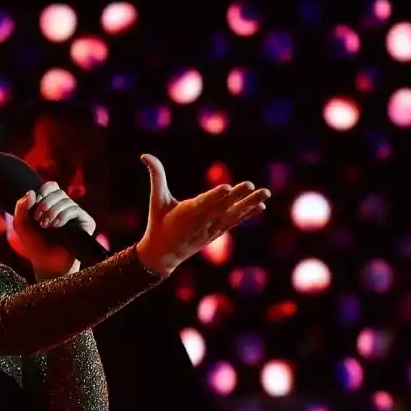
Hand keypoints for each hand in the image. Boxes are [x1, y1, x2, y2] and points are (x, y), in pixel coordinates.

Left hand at [13, 181, 96, 275]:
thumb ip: (21, 207)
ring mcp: (76, 215)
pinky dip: (63, 215)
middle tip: (38, 219)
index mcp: (52, 204)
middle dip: (45, 204)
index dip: (43, 191)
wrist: (47, 264)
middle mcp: (66, 207)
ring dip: (52, 211)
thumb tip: (32, 192)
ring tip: (46, 226)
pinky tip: (56, 226)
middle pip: (58, 191)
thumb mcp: (21, 225)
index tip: (34, 204)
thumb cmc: (35, 245)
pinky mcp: (86, 223)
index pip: (51, 186)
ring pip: (66, 200)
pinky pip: (75, 210)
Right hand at [135, 154, 269, 275]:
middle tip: (252, 185)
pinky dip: (247, 214)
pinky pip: (234, 222)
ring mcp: (211, 230)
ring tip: (266, 193)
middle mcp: (201, 223)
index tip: (227, 188)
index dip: (215, 197)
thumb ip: (156, 177)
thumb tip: (144, 155)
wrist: (163, 255)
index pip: (202, 204)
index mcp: (185, 214)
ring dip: (249, 204)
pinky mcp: (217, 233)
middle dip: (238, 197)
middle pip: (222, 208)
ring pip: (233, 215)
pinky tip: (260, 206)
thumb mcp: (156, 200)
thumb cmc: (158, 223)